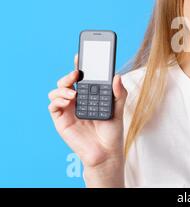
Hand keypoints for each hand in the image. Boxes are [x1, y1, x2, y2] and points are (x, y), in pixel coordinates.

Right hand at [48, 54, 127, 185]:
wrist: (106, 152)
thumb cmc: (112, 131)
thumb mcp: (119, 109)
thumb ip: (119, 93)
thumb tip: (118, 76)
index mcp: (90, 95)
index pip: (83, 77)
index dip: (79, 65)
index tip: (80, 55)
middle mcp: (78, 100)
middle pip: (67, 81)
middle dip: (70, 74)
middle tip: (77, 73)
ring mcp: (68, 109)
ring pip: (57, 91)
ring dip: (62, 87)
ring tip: (73, 93)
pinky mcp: (61, 120)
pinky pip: (52, 105)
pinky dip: (57, 99)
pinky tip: (68, 100)